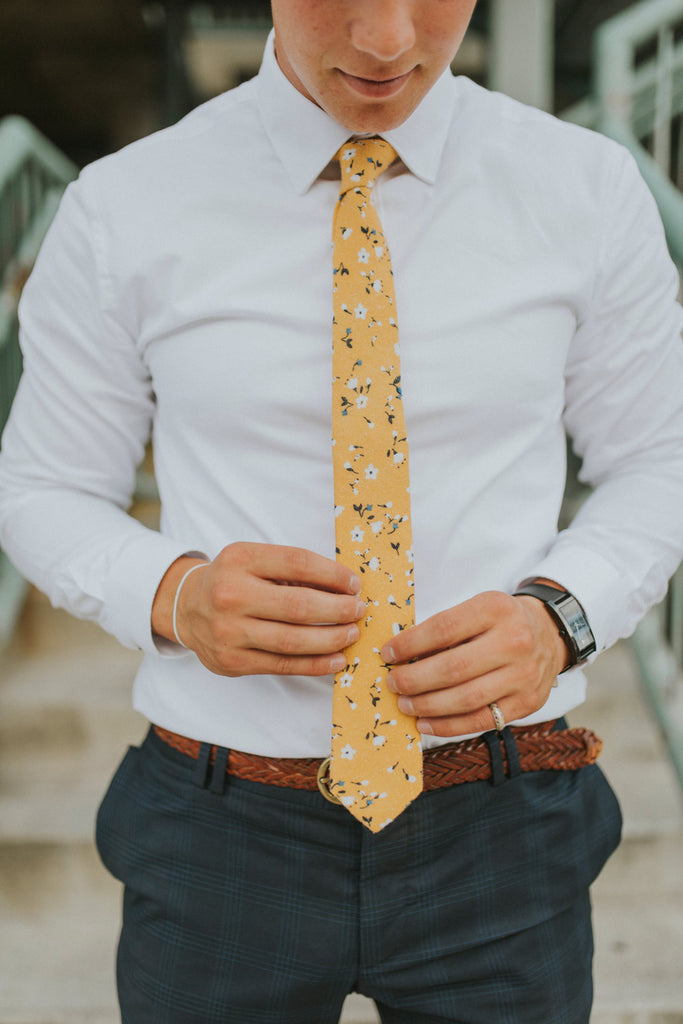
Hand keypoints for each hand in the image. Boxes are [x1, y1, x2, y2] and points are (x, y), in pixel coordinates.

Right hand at [152, 542, 363, 676]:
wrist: (187, 608)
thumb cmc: (233, 580)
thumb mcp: (254, 560)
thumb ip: (292, 570)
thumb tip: (346, 588)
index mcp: (240, 559)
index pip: (297, 563)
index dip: (333, 574)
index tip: (355, 584)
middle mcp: (230, 595)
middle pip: (298, 605)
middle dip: (338, 609)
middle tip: (359, 610)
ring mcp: (228, 631)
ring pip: (293, 640)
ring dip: (332, 638)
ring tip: (352, 633)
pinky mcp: (232, 661)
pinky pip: (283, 665)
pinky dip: (315, 664)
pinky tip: (336, 658)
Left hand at [380, 590, 567, 736]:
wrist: (550, 633)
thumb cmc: (501, 620)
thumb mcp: (478, 608)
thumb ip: (446, 629)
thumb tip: (399, 655)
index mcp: (496, 609)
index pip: (443, 629)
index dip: (410, 645)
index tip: (387, 654)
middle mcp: (515, 641)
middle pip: (453, 668)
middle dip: (414, 680)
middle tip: (393, 683)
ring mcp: (524, 675)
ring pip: (466, 698)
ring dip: (427, 705)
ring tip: (405, 704)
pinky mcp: (528, 703)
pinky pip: (481, 720)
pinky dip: (448, 726)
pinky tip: (425, 723)